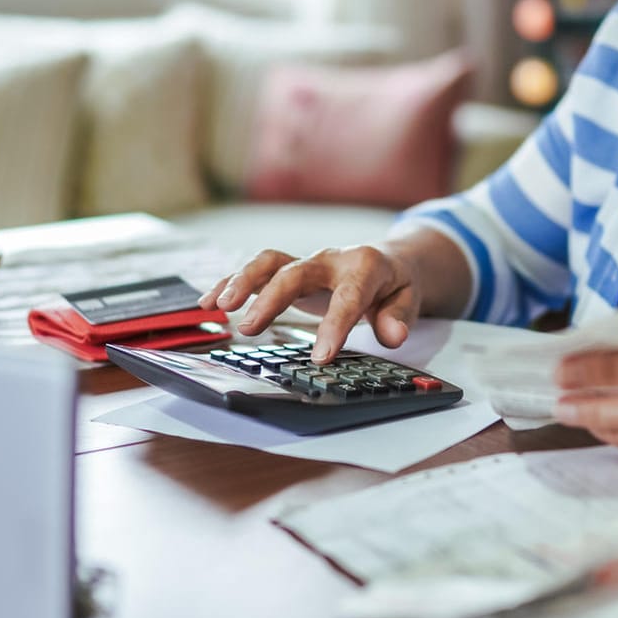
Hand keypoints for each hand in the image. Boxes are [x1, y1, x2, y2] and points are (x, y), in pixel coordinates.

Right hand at [196, 246, 420, 362]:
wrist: (387, 260)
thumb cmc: (394, 284)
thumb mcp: (409, 299)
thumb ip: (399, 317)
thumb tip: (393, 336)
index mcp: (363, 266)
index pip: (348, 297)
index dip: (334, 327)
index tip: (321, 357)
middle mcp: (329, 259)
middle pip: (295, 272)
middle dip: (270, 299)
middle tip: (250, 328)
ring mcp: (305, 262)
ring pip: (268, 262)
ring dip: (242, 282)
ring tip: (219, 307)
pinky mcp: (288, 269)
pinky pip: (256, 271)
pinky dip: (230, 283)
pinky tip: (208, 303)